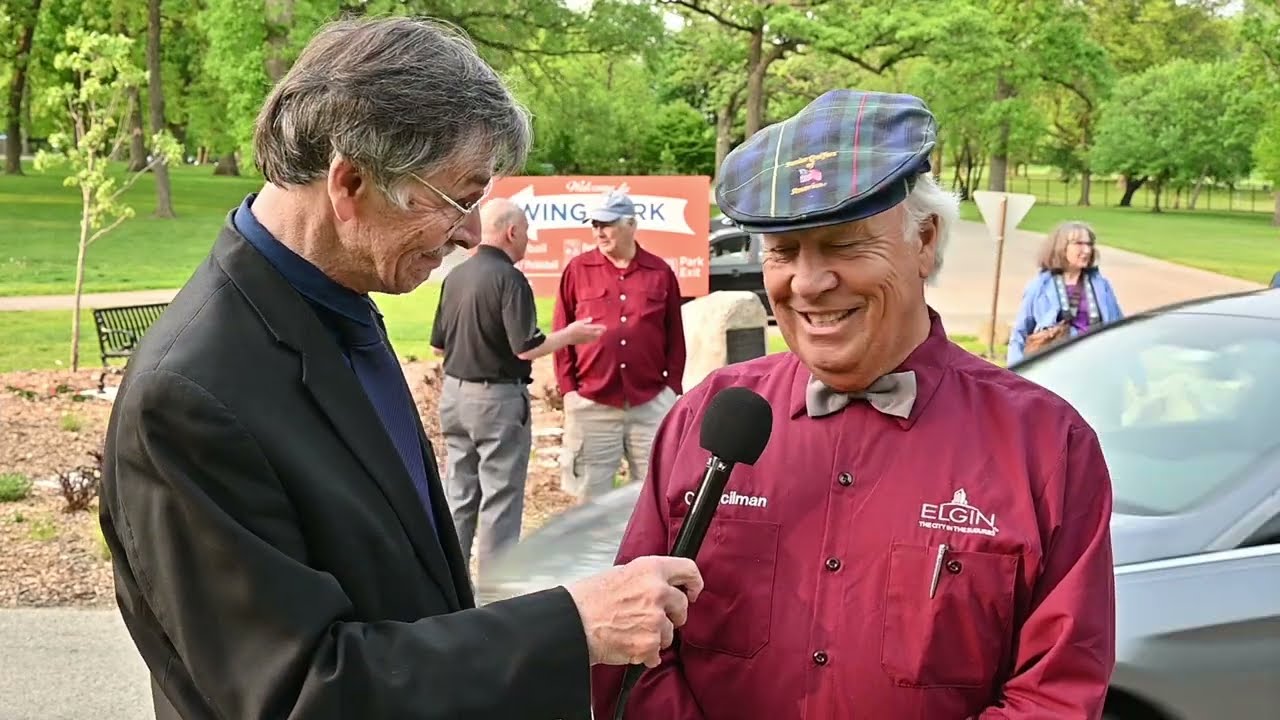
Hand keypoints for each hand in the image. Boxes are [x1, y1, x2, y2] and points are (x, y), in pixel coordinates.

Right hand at [564, 317, 605, 344]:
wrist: (567, 337)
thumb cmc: (572, 328)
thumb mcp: (578, 322)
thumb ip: (585, 321)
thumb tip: (591, 318)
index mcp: (588, 328)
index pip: (598, 328)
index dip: (602, 327)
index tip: (605, 327)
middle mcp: (589, 334)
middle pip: (599, 334)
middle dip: (602, 332)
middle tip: (603, 330)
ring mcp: (587, 339)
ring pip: (596, 338)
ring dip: (599, 336)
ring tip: (600, 334)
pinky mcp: (585, 342)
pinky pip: (592, 341)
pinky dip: (595, 339)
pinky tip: (594, 338)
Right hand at [566, 556, 703, 667]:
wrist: (572, 623)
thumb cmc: (589, 599)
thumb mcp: (620, 573)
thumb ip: (646, 578)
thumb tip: (662, 585)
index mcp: (650, 569)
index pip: (688, 570)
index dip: (694, 582)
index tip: (693, 591)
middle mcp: (657, 592)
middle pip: (682, 605)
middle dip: (672, 614)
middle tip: (654, 618)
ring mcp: (656, 619)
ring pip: (671, 632)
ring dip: (657, 635)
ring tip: (632, 631)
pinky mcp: (650, 644)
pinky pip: (657, 653)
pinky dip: (646, 654)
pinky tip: (629, 645)